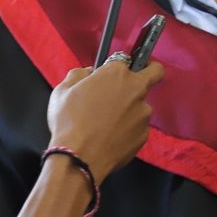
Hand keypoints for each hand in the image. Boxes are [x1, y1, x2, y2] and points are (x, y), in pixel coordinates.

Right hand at [47, 59, 164, 180]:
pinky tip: (111, 138)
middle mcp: (136, 89)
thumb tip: (88, 73)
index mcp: (116, 73)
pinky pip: (137, 128)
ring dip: (130, 110)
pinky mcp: (145, 134)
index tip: (111, 75)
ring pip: (142, 105)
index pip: (125, 59)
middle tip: (134, 83)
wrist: (79, 158)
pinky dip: (128, 130)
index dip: (117, 66)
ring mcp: (143, 113)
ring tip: (108, 124)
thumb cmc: (68, 121)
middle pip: (154, 73)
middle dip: (150, 72)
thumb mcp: (62, 91)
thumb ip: (79, 74)